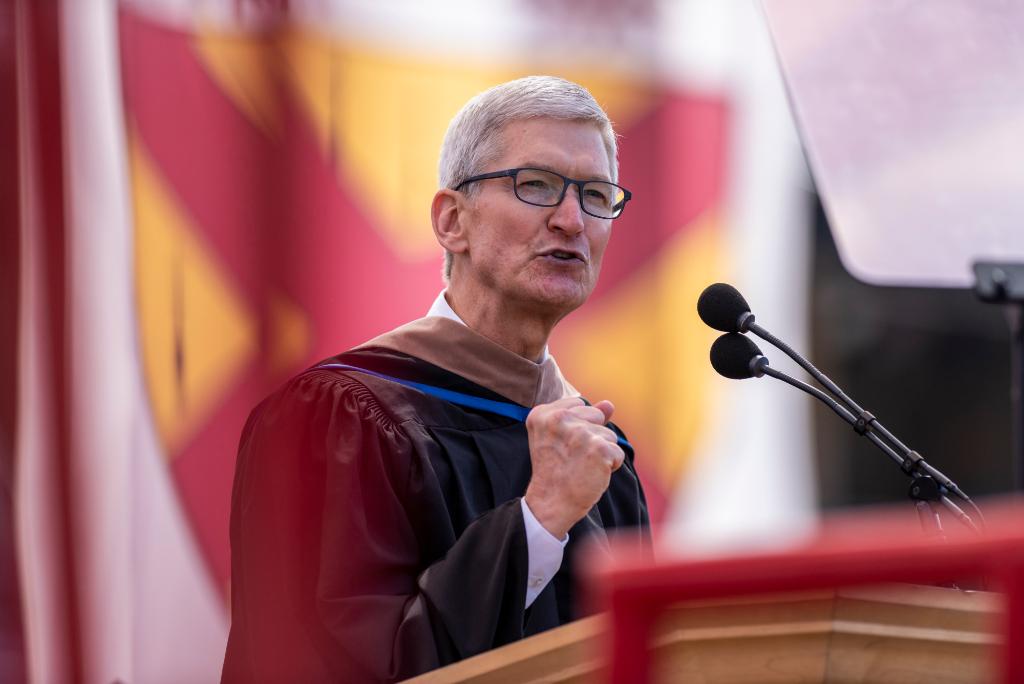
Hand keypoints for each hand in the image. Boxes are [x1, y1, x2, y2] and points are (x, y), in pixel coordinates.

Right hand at [523, 397, 624, 539]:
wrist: (552, 503)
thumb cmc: (555, 471)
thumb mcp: (559, 438)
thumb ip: (582, 416)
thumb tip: (609, 404)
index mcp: (543, 414)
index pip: (579, 405)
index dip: (578, 426)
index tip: (563, 446)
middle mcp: (559, 419)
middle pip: (596, 416)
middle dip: (592, 436)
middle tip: (573, 457)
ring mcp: (579, 433)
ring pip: (609, 435)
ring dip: (601, 452)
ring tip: (581, 466)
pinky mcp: (599, 448)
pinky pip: (617, 452)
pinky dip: (610, 466)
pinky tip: (592, 474)